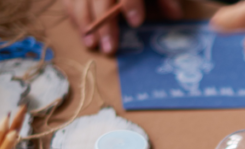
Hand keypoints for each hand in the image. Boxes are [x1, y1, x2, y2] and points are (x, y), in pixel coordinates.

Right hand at [61, 0, 182, 53]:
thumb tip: (175, 15)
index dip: (131, 4)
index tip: (136, 22)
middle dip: (104, 24)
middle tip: (111, 48)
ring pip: (80, 1)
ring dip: (85, 25)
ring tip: (93, 45)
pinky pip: (69, 2)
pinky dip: (75, 18)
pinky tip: (84, 35)